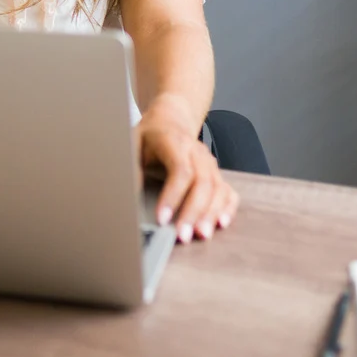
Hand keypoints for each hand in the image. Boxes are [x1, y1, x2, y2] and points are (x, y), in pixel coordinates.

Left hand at [135, 97, 238, 242]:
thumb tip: (128, 197)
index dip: (172, 196)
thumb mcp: (133, 145)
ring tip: (201, 235)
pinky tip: (221, 223)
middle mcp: (196, 152)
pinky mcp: (217, 174)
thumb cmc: (150, 137)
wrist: (170, 122)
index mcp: (174, 142)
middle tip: (183, 235)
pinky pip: (228, 192)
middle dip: (193, 212)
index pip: (180, 170)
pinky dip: (227, 208)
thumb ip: (132, 170)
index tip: (162, 219)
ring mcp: (209, 163)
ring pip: (218, 189)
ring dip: (211, 214)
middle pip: (202, 183)